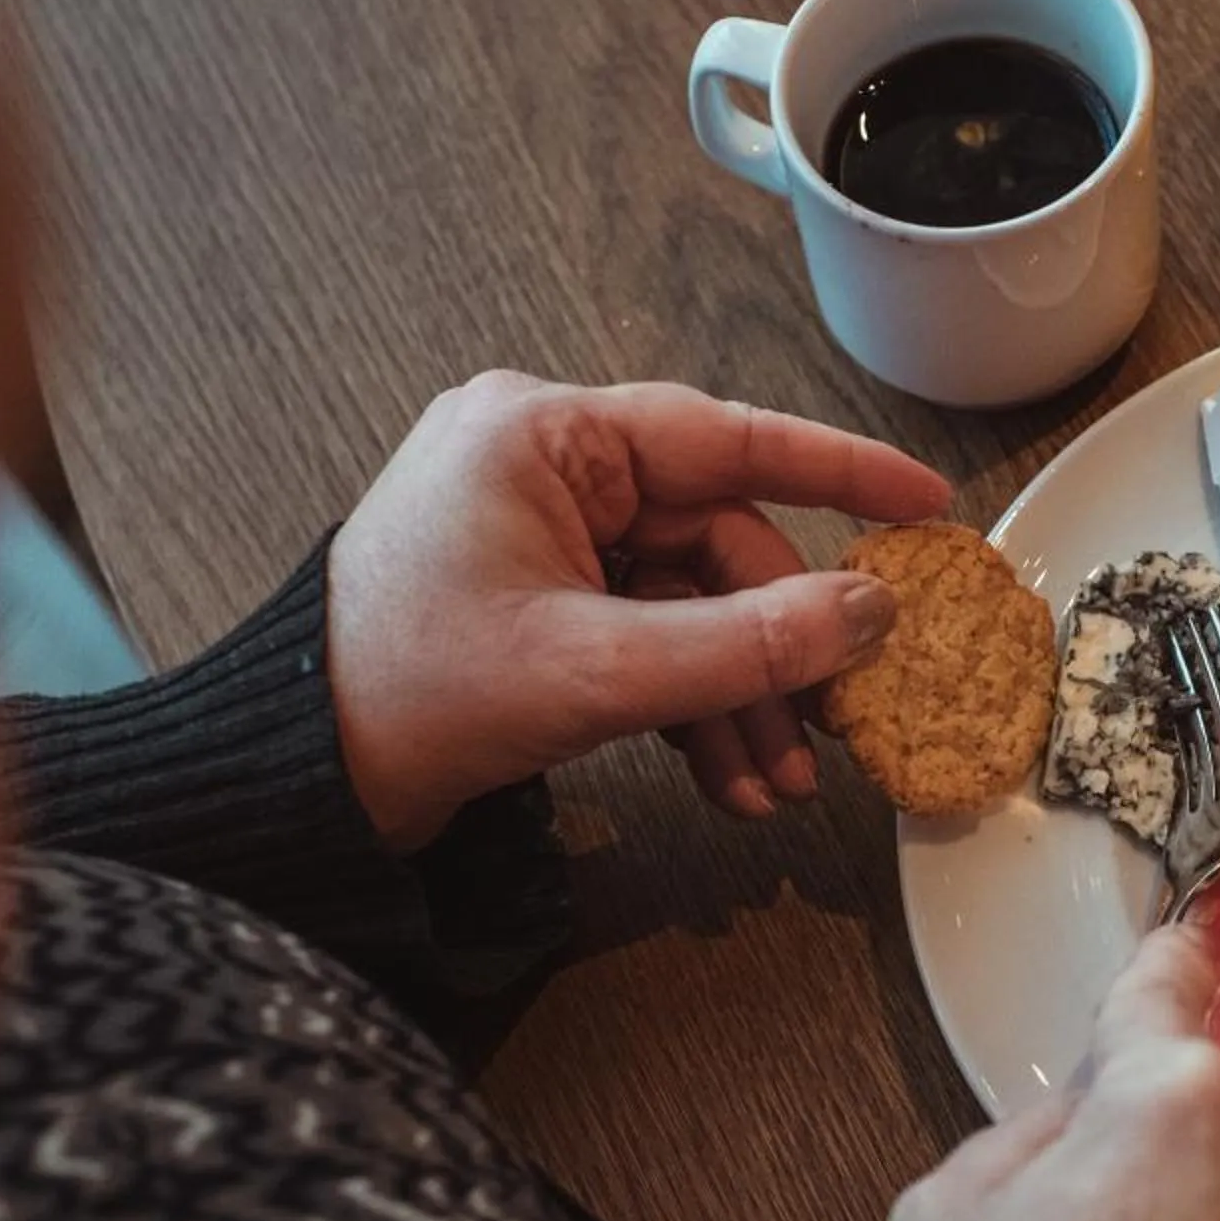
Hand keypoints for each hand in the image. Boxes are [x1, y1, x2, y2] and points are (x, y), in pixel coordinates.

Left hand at [326, 372, 951, 845]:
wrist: (294, 780)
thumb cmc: (405, 695)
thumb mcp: (596, 672)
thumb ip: (746, 645)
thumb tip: (868, 616)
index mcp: (542, 434)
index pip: (726, 438)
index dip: (840, 473)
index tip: (925, 502)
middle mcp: (542, 464)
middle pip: (716, 539)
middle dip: (774, 648)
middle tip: (831, 727)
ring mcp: (537, 532)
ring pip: (688, 601)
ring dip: (737, 694)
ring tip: (774, 786)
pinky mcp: (533, 597)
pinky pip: (644, 632)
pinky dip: (688, 702)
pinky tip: (724, 775)